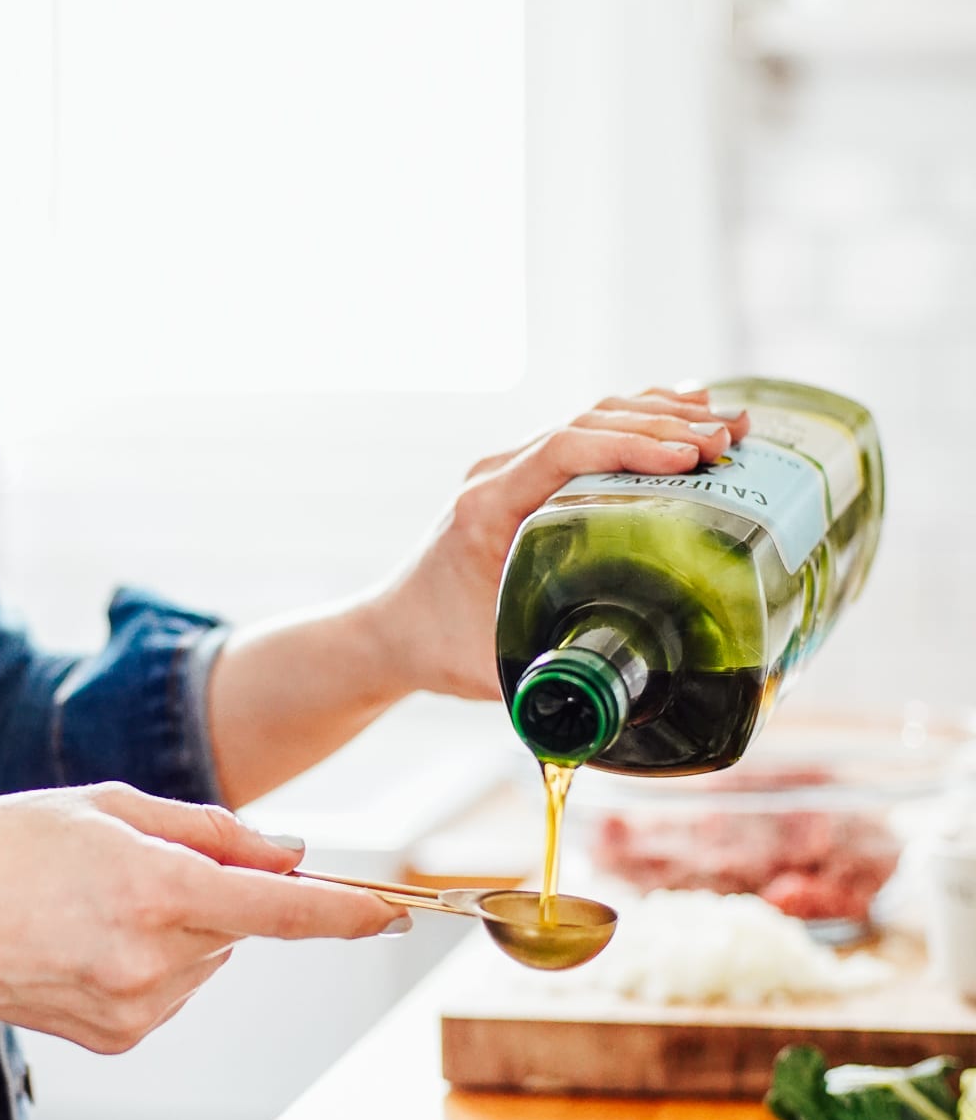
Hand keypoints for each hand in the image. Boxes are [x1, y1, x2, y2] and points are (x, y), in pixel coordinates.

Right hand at [0, 785, 401, 1053]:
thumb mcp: (108, 807)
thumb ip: (212, 831)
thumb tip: (290, 854)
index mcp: (155, 890)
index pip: (280, 910)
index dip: (345, 912)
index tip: (396, 913)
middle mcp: (153, 960)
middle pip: (239, 925)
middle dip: (216, 892)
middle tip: (136, 867)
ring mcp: (136, 1009)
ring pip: (206, 959)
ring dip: (178, 929)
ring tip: (91, 906)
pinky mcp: (118, 1037)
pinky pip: (171, 991)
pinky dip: (150, 964)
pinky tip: (84, 945)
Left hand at [365, 386, 749, 700]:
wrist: (390, 631)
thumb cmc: (438, 651)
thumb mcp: (496, 670)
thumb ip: (554, 681)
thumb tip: (629, 705)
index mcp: (486, 508)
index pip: (562, 450)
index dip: (631, 446)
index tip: (690, 456)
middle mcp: (495, 476)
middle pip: (585, 423)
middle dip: (663, 425)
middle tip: (729, 440)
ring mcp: (508, 470)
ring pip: (589, 420)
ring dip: (659, 415)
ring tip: (729, 424)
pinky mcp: (522, 478)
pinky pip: (585, 437)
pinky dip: (637, 425)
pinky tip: (686, 419)